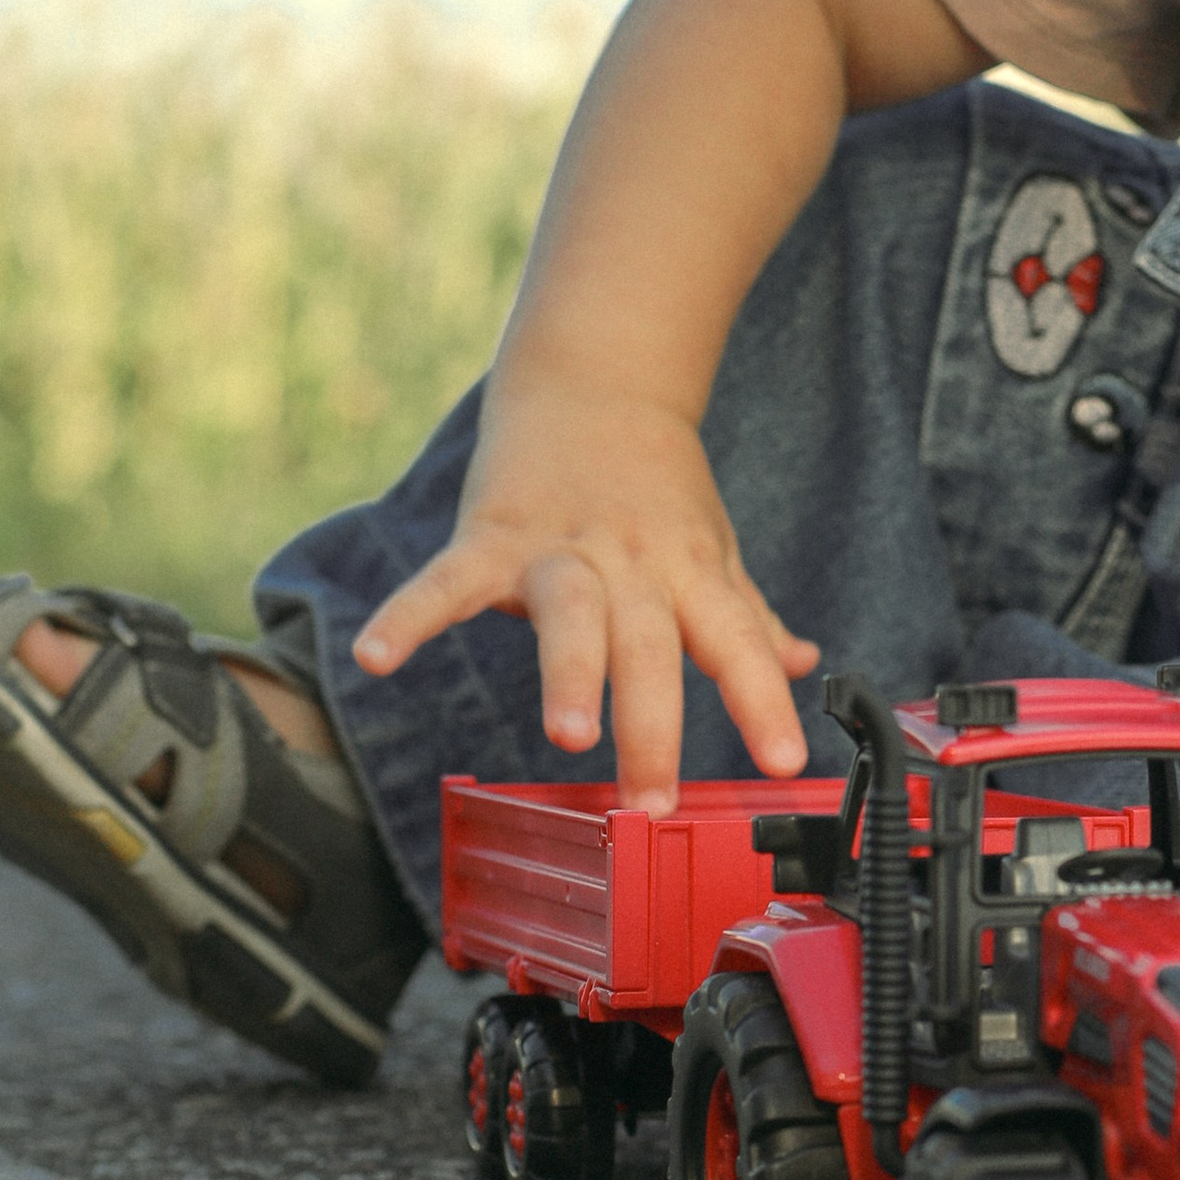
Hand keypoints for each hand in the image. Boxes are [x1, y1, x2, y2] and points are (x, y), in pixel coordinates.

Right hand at [350, 382, 818, 812]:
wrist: (593, 380)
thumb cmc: (654, 483)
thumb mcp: (710, 548)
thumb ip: (748, 616)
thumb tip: (803, 663)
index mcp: (689, 571)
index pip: (736, 642)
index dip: (763, 701)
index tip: (785, 762)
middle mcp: (631, 562)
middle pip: (648, 645)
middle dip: (652, 725)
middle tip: (654, 799)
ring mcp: (559, 547)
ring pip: (570, 613)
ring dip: (570, 673)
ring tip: (571, 734)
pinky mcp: (490, 535)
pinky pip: (446, 581)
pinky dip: (410, 616)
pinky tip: (376, 658)